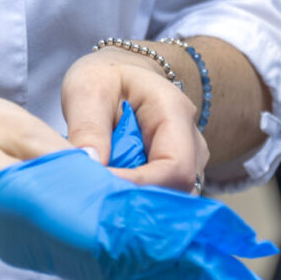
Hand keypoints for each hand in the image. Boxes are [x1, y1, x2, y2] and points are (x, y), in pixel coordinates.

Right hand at [0, 146, 280, 279]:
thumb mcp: (6, 135)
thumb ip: (57, 159)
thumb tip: (106, 176)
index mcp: (29, 219)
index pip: (107, 240)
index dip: (159, 242)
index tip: (202, 246)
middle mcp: (41, 246)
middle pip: (120, 270)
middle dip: (175, 277)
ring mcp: (44, 250)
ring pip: (115, 275)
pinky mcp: (48, 244)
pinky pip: (102, 265)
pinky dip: (141, 271)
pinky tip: (173, 277)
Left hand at [62, 46, 207, 191]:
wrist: (119, 76)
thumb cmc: (105, 79)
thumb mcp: (87, 90)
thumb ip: (88, 127)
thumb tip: (92, 166)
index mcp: (175, 113)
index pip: (175, 167)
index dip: (140, 186)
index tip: (99, 190)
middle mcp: (193, 142)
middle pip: (177, 189)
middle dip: (136, 199)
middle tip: (93, 198)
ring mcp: (190, 162)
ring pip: (171, 199)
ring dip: (135, 203)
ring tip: (99, 195)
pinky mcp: (175, 177)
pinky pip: (162, 199)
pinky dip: (135, 202)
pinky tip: (109, 195)